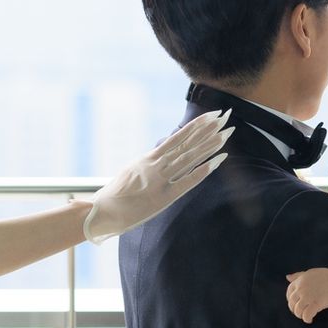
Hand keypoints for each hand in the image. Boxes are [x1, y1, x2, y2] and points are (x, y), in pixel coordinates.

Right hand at [82, 111, 232, 242]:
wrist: (100, 211)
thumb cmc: (113, 196)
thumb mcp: (129, 174)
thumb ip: (146, 166)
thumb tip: (156, 158)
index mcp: (147, 159)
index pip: (176, 138)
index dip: (195, 126)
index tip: (211, 115)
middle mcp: (154, 165)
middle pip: (186, 144)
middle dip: (208, 130)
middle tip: (226, 115)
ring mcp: (159, 180)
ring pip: (189, 158)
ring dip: (209, 145)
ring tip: (226, 133)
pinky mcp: (162, 198)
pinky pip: (187, 182)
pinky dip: (203, 170)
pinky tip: (218, 160)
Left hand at [286, 268, 327, 322]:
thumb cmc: (326, 277)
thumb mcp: (309, 273)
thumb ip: (298, 275)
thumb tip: (287, 277)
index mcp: (299, 282)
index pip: (289, 294)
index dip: (290, 301)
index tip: (295, 304)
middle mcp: (301, 289)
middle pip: (292, 303)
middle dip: (295, 309)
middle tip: (300, 312)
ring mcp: (307, 297)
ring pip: (298, 310)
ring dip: (300, 315)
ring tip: (305, 316)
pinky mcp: (316, 304)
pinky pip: (306, 315)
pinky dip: (306, 319)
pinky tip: (309, 320)